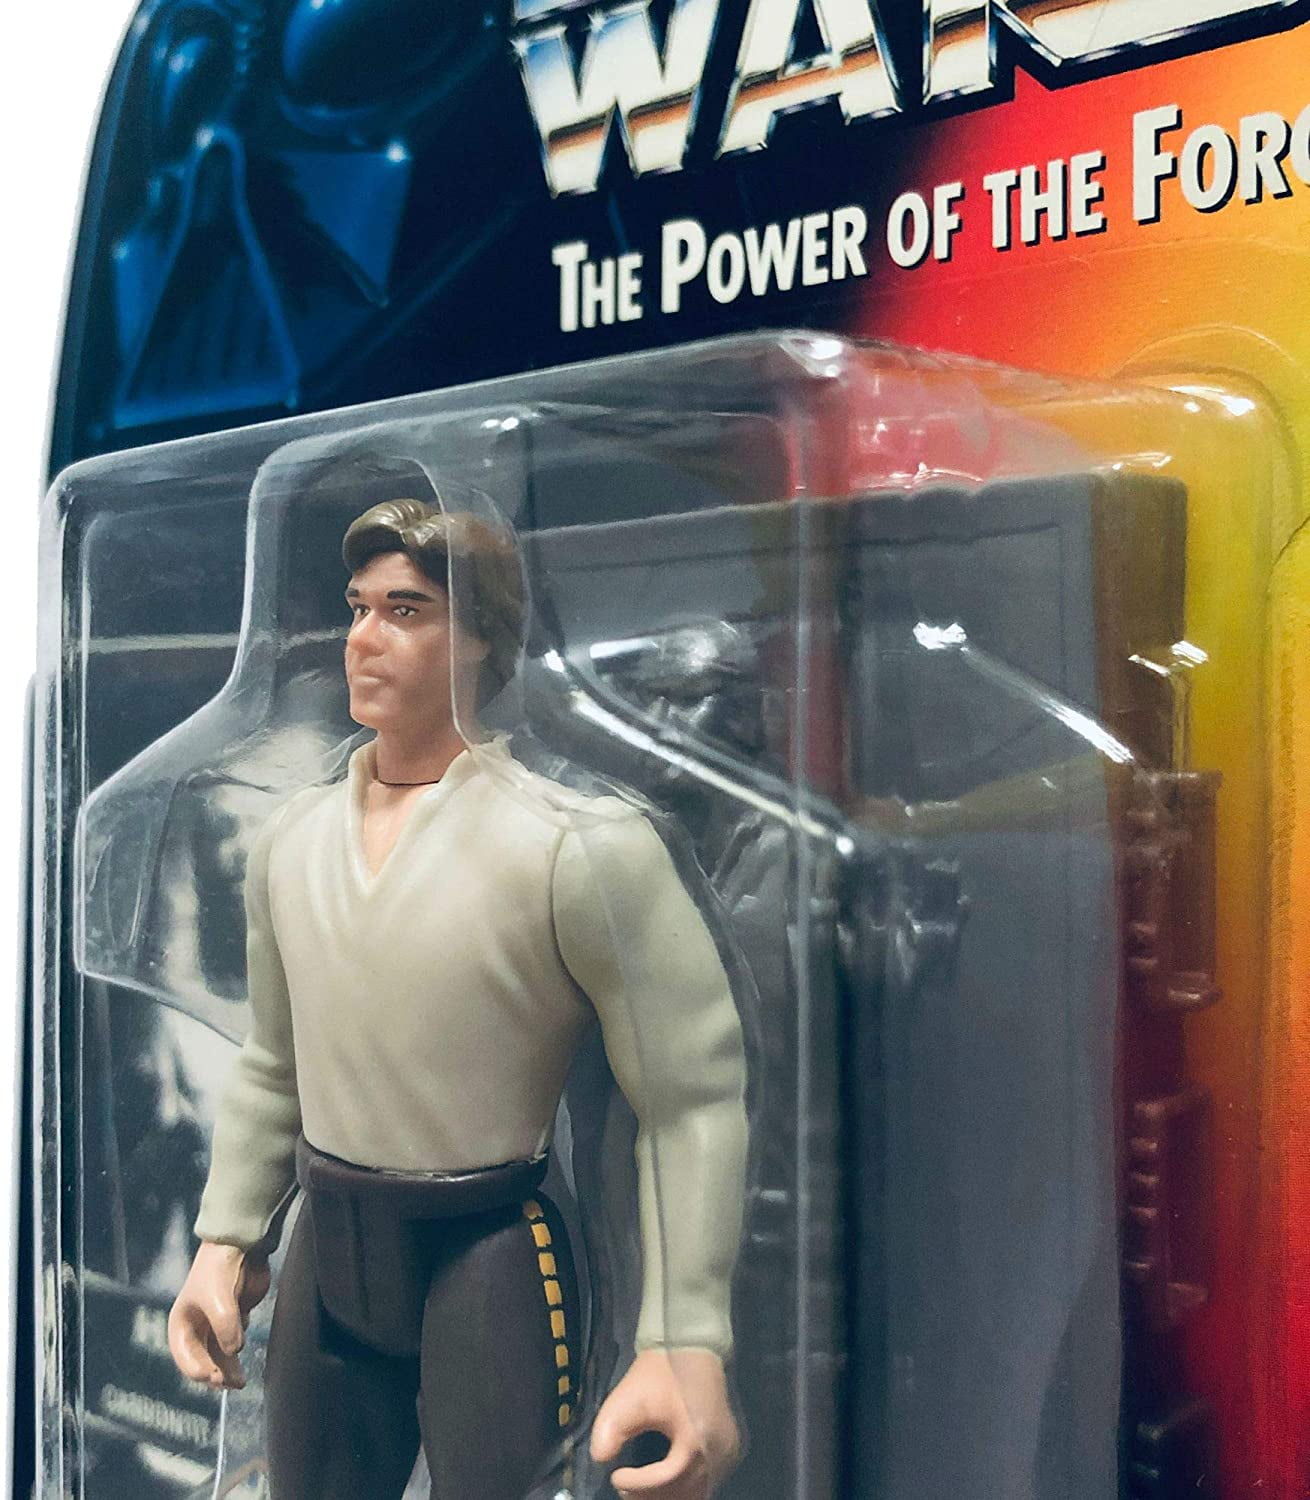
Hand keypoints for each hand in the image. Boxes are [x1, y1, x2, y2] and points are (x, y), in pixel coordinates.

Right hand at [168, 1241, 270, 1389]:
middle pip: (203, 1360)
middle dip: (215, 1374)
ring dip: (228, 1370)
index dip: (197, 1369)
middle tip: (230, 1384)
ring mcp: (216, 1323)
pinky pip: (234, 1344)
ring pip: (220, 1356)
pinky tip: (244, 1359)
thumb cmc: (219, 1269)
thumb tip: (236, 1349)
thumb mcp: (218, 1299)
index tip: (212, 1376)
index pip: (184, 1356)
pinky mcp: (235, 1318)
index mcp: (181, 1323)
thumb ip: (226, 1327)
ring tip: (240, 1383)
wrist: (241, 1244)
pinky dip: (238, 1355)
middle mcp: (196, 1327)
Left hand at [591, 1348, 740, 1498]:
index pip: (666, 1479)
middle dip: (650, 1497)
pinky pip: (707, 1485)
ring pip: (697, 1494)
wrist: (693, 1347)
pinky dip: (684, 1490)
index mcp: (697, 1437)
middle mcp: (719, 1452)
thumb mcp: (628, 1396)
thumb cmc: (661, 1371)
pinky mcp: (730, 1452)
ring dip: (668, 1497)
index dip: (637, 1484)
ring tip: (640, 1489)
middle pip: (683, 1494)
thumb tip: (600, 1459)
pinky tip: (663, 1484)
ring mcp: (728, 1454)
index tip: (615, 1475)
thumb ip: (609, 1429)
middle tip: (624, 1488)